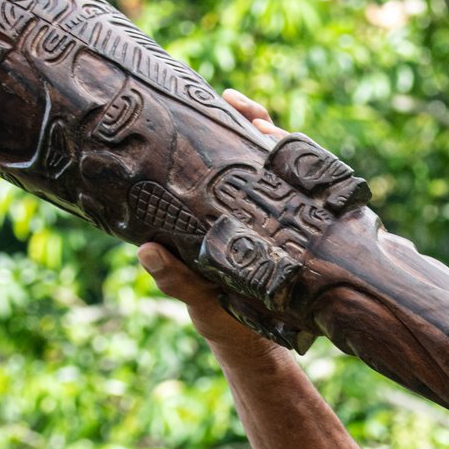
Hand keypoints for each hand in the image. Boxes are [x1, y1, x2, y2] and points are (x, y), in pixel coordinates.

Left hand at [137, 87, 285, 361]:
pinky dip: (298, 170)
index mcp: (201, 217)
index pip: (200, 165)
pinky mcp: (293, 223)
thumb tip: (146, 250)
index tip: (200, 112)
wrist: (263, 344)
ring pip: (269, 164)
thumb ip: (176, 280)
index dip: (200, 134)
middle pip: (237, 151)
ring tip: (266, 122)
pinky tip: (302, 156)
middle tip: (239, 104)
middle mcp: (232, 207)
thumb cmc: (219, 320)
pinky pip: (296, 189)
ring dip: (271, 138)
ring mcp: (265, 212)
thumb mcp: (197, 301)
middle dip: (240, 121)